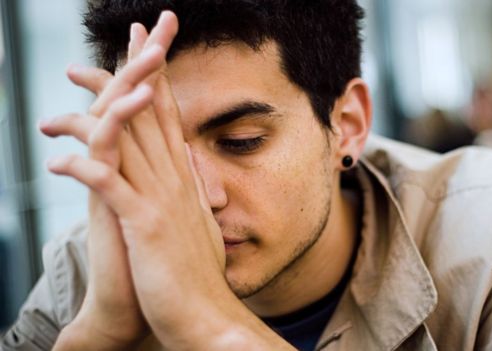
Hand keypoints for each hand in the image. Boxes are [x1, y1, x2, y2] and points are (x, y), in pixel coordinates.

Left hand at [46, 11, 292, 349]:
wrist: (208, 317)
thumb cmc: (196, 275)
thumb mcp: (197, 225)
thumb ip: (192, 193)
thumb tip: (188, 171)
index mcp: (186, 181)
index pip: (170, 121)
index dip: (158, 82)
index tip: (149, 51)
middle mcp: (177, 182)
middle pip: (151, 116)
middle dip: (134, 73)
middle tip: (119, 39)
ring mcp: (163, 202)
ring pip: (128, 141)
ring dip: (96, 111)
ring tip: (68, 88)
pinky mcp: (146, 226)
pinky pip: (111, 187)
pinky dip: (84, 167)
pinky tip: (58, 160)